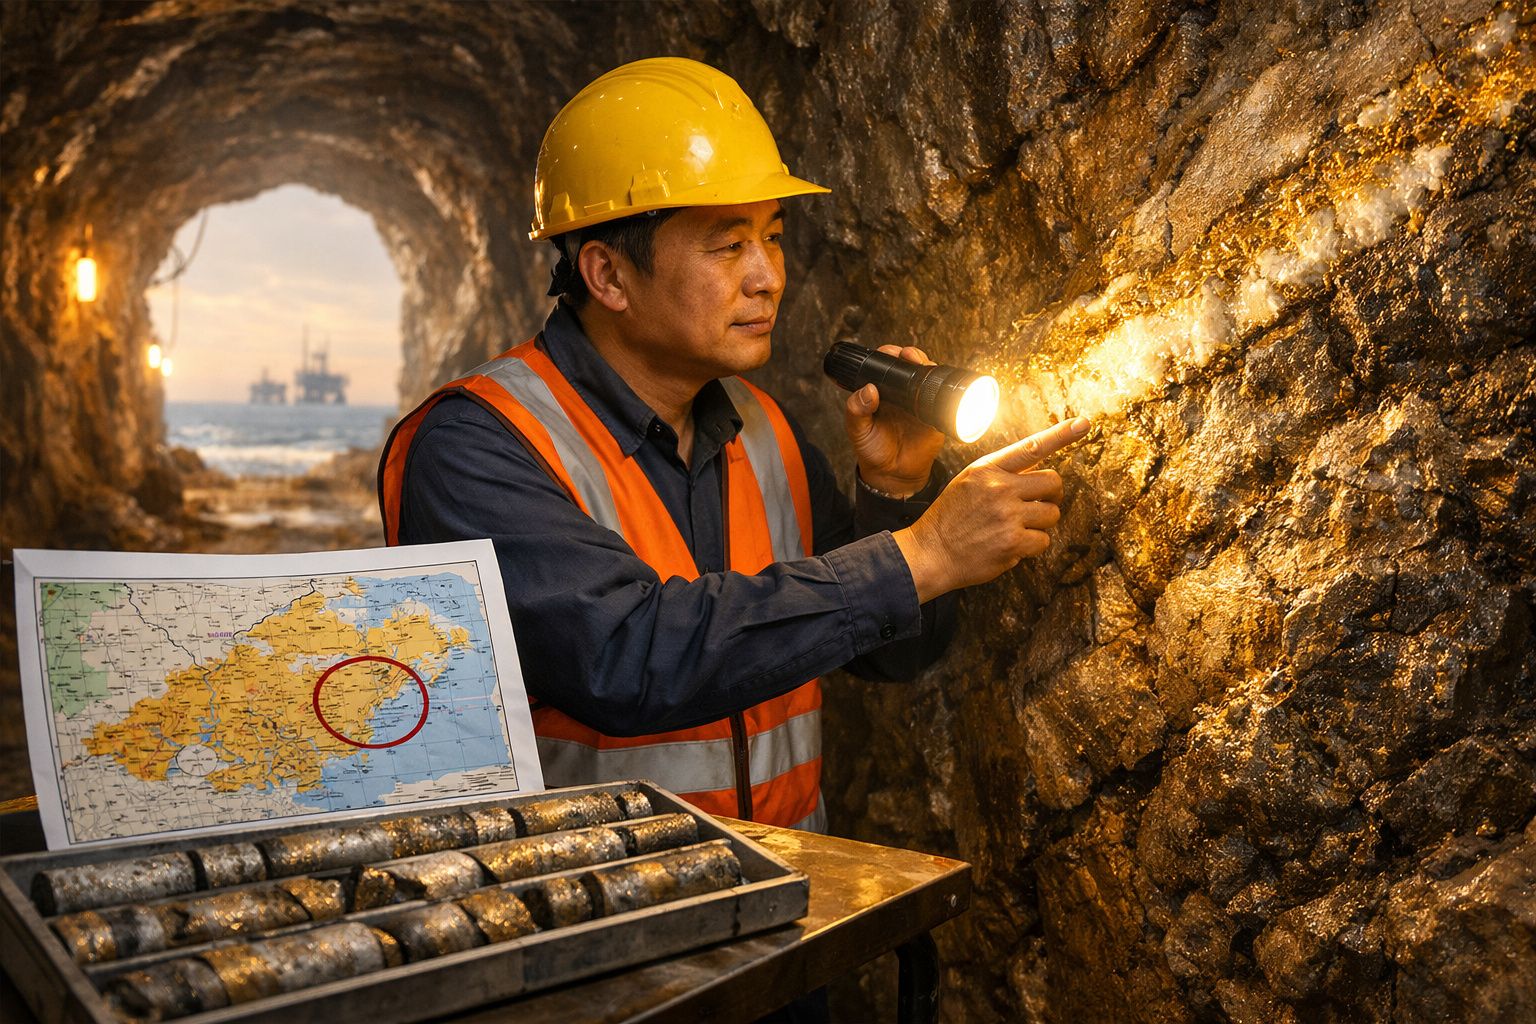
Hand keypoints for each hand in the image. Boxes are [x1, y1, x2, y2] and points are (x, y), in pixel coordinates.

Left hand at [843, 345, 946, 496]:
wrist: (893, 475)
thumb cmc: (873, 450)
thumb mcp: (857, 431)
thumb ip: (856, 411)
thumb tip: (868, 390)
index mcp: (884, 392)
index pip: (888, 365)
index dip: (889, 354)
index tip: (889, 352)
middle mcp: (904, 394)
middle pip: (912, 365)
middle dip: (911, 354)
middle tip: (906, 355)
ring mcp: (921, 403)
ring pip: (930, 377)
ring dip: (928, 366)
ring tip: (920, 364)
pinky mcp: (937, 417)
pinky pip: (945, 400)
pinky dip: (945, 391)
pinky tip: (939, 389)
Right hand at [893, 417, 1092, 601]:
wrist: (930, 553)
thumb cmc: (950, 519)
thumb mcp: (968, 483)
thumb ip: (1000, 474)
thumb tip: (1036, 476)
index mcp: (987, 469)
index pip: (1031, 447)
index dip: (1061, 434)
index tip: (1084, 423)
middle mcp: (999, 488)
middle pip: (1053, 482)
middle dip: (1051, 496)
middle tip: (1038, 505)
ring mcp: (1007, 514)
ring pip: (1051, 514)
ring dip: (1039, 524)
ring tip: (1013, 529)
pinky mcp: (1013, 541)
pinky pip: (1043, 541)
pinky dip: (1030, 546)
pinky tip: (1009, 546)